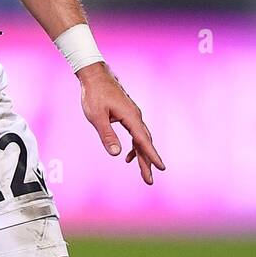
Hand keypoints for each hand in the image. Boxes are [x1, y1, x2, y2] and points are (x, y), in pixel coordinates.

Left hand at [77, 61, 164, 184]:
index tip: (161, 168)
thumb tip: (115, 154)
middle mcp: (136, 117)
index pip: (143, 140)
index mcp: (130, 117)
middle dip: (148, 162)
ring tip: (144, 174)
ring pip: (141, 139)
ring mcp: (133, 116)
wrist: (95, 76)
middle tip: (149, 181)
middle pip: (144, 143)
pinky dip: (135, 146)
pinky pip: (136, 134)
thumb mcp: (97, 116)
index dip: (152, 155)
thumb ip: (107, 134)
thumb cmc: (94, 95)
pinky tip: (128, 156)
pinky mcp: (128, 115)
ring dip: (143, 156)